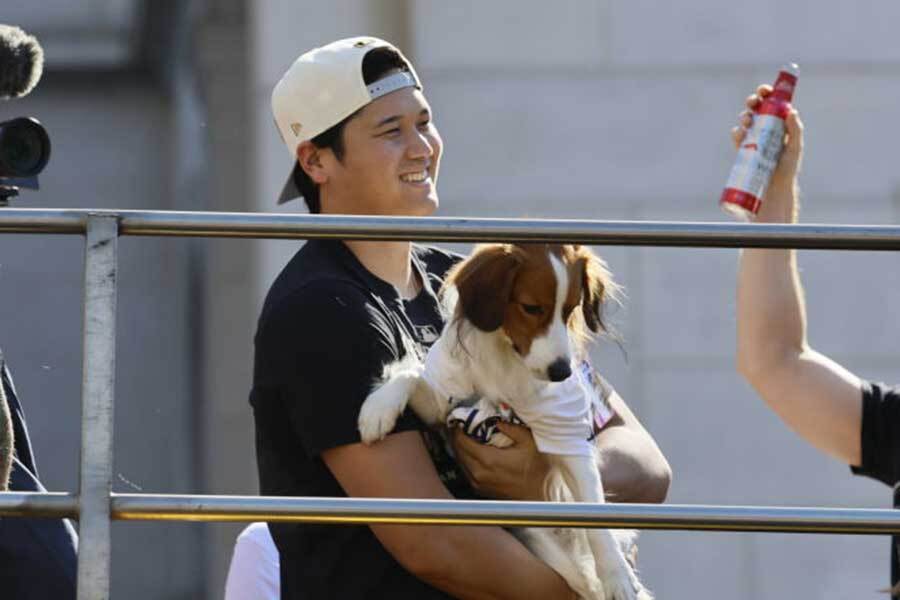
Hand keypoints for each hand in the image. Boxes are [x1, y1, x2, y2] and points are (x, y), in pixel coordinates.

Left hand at [450, 422, 550, 500]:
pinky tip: (470, 450)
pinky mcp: (479, 489)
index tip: (458, 419)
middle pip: (457, 450)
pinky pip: (465, 470)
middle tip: (458, 424)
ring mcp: (478, 483)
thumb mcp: (527, 441)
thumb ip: (510, 427)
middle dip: (455, 436)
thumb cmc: (536, 469)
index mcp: (488, 460)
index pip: (461, 441)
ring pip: (459, 461)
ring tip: (462, 435)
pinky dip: (464, 458)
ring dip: (459, 447)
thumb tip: (496, 418)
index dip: (457, 428)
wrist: (540, 494)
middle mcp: (478, 473)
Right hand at [730, 84, 804, 221]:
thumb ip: (795, 129)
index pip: (773, 103)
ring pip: (745, 120)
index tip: (764, 90)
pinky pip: (737, 137)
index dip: (768, 94)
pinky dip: (736, 132)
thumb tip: (792, 111)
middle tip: (753, 102)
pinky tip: (739, 133)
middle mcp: (765, 128)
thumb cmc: (787, 168)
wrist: (774, 189)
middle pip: (756, 108)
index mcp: (779, 123)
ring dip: (744, 115)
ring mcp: (753, 138)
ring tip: (747, 120)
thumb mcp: (795, 147)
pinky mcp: (743, 149)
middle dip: (752, 101)